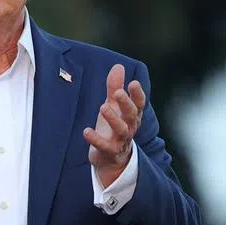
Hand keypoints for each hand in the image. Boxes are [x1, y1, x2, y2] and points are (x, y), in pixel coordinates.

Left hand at [83, 64, 144, 186]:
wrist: (110, 158)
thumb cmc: (113, 127)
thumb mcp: (113, 106)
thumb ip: (115, 87)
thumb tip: (118, 66)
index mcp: (132, 115)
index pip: (139, 104)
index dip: (137, 94)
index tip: (133, 83)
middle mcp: (129, 127)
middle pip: (132, 115)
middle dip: (126, 104)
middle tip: (118, 93)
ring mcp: (120, 141)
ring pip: (121, 130)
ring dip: (113, 118)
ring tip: (103, 107)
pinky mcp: (109, 152)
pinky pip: (104, 146)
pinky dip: (95, 139)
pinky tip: (86, 131)